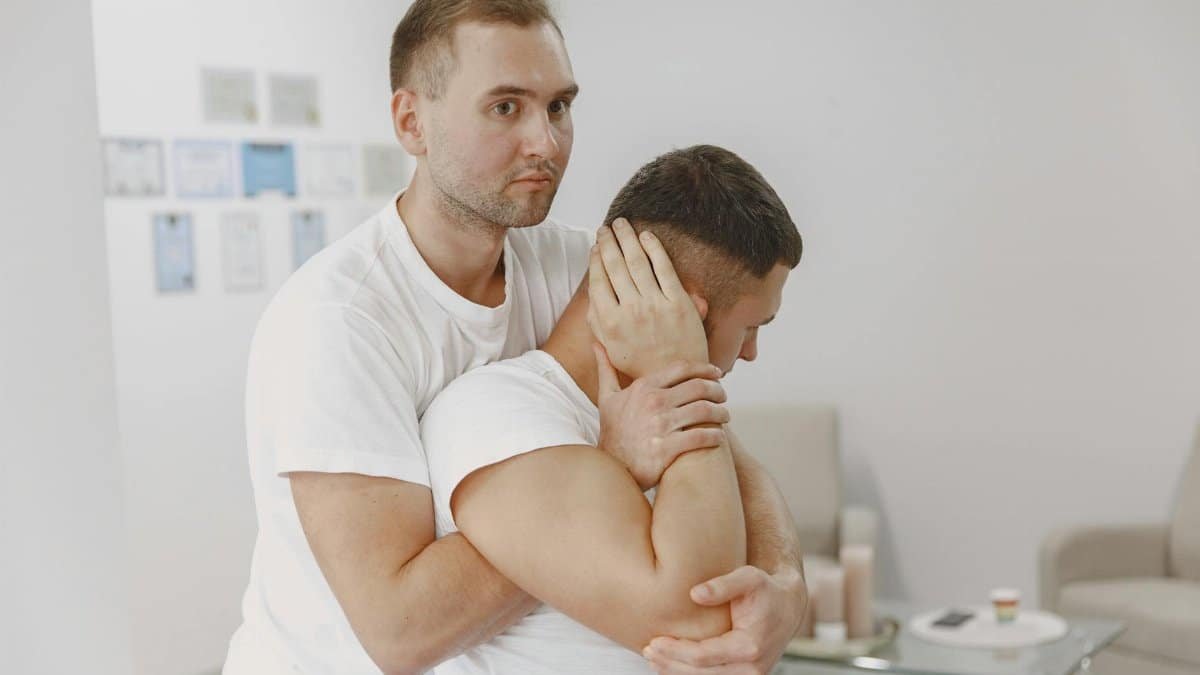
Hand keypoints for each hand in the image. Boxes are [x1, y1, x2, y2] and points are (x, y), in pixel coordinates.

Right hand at [588, 219, 707, 379]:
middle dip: (609, 242)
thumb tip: (591, 292)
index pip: (599, 280)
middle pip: (616, 266)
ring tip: (622, 224)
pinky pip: (664, 268)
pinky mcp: (678, 302)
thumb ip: (597, 322)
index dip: (596, 259)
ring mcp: (655, 305)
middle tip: (606, 227)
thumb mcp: (609, 348)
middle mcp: (631, 310)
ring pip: (637, 262)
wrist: (675, 374)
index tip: (596, 245)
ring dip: (627, 238)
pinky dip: (654, 249)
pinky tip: (647, 236)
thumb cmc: (640, 363)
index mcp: (610, 322)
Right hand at [594, 343, 729, 489]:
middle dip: (718, 390)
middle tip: (723, 396)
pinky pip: (701, 437)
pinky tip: (719, 437)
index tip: (717, 373)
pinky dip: (716, 436)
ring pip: (704, 411)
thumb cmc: (612, 432)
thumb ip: (606, 369)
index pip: (683, 369)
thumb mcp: (606, 398)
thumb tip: (597, 344)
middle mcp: (653, 403)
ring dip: (721, 413)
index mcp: (643, 388)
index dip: (705, 369)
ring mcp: (660, 427)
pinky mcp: (666, 450)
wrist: (610, 468)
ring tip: (725, 416)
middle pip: (699, 388)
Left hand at [644, 565, 806, 674]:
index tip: (654, 641)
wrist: (788, 607)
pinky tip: (672, 667)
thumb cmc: (766, 589)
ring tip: (654, 661)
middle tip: (648, 651)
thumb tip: (694, 594)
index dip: (675, 651)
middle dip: (671, 665)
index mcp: (750, 646)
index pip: (703, 656)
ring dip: (677, 673)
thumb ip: (722, 585)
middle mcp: (752, 668)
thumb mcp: (748, 577)